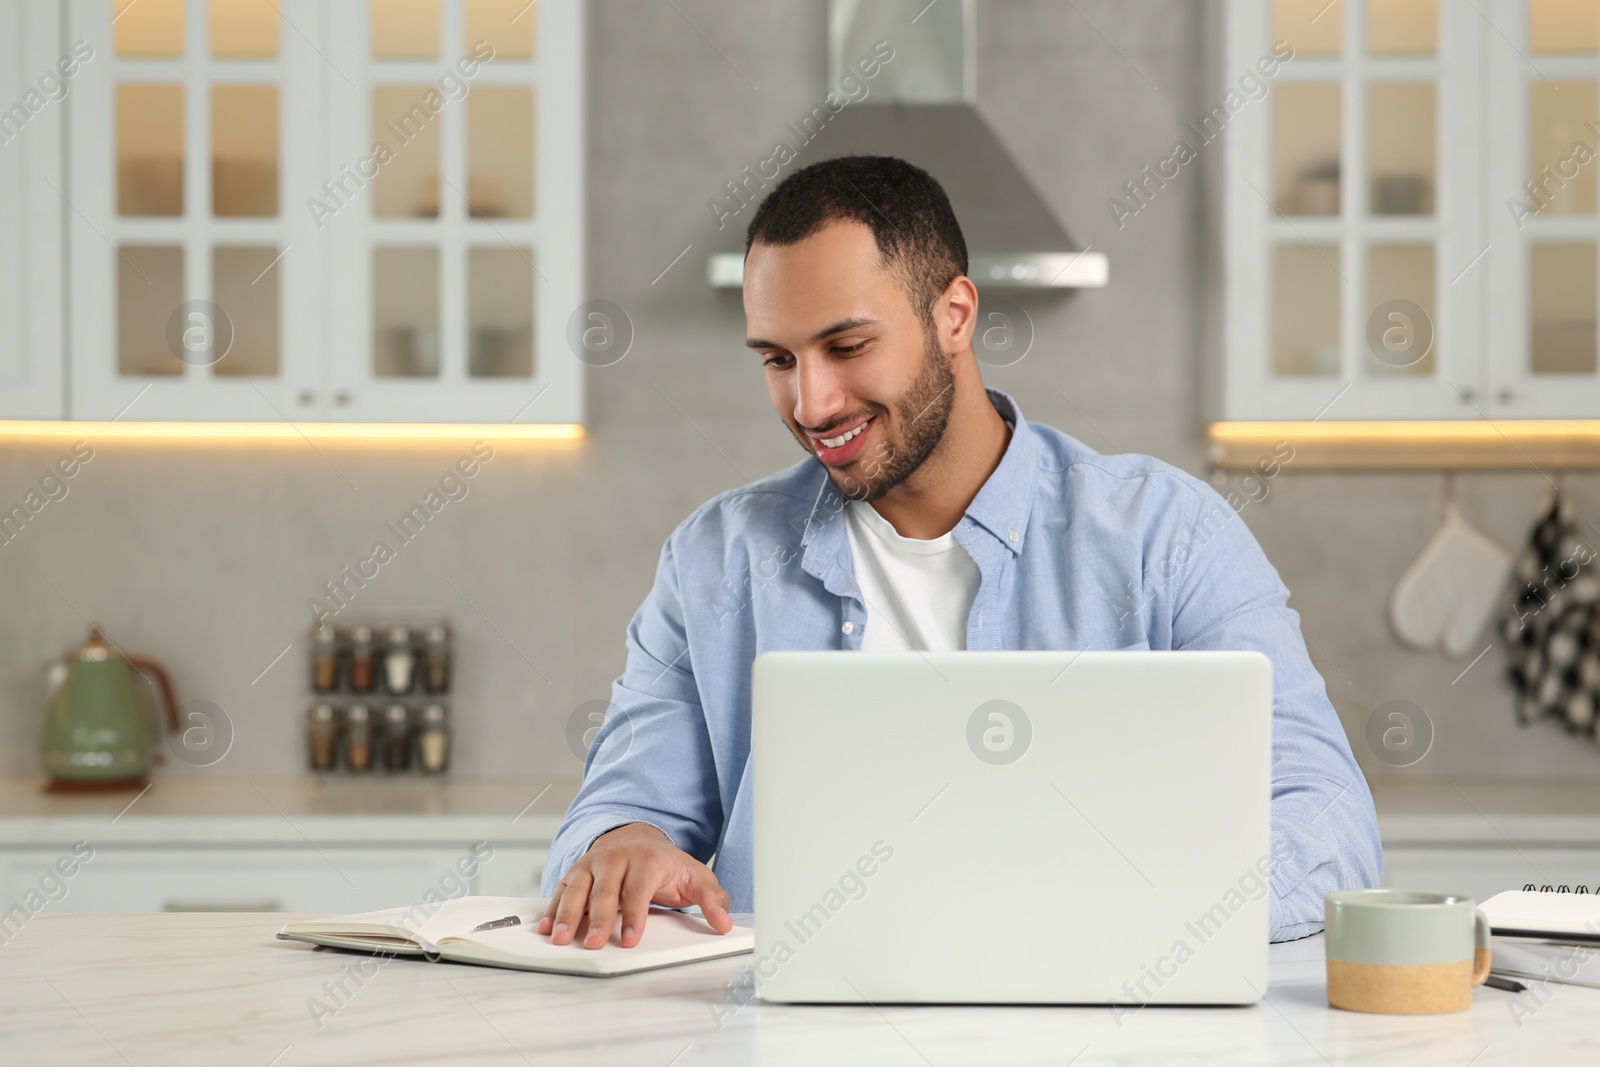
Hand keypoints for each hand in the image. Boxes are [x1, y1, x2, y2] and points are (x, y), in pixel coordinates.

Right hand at [536, 822, 733, 949]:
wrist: (637, 836)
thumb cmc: (665, 863)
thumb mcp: (695, 875)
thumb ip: (712, 898)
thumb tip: (725, 922)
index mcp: (646, 860)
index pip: (638, 889)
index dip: (634, 916)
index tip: (630, 940)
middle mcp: (615, 859)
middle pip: (604, 891)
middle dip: (596, 918)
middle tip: (592, 944)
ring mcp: (592, 864)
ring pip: (577, 889)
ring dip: (565, 914)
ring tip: (558, 937)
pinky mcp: (576, 872)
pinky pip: (561, 890)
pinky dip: (551, 908)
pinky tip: (545, 927)